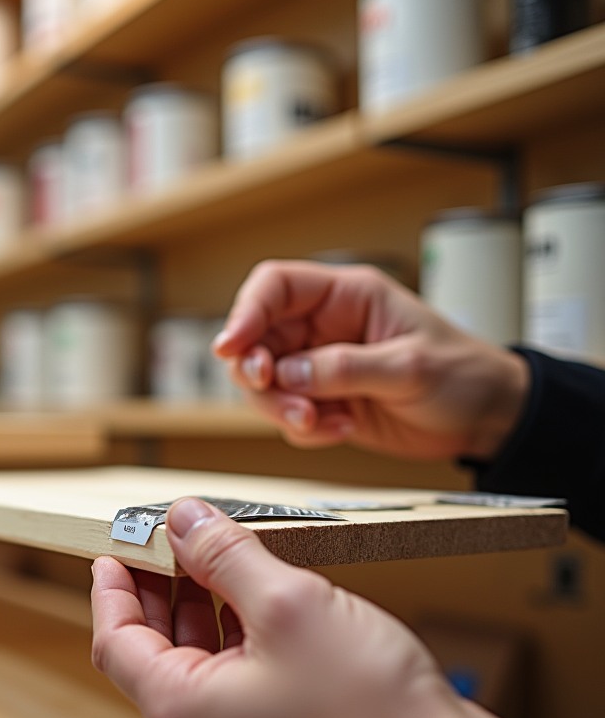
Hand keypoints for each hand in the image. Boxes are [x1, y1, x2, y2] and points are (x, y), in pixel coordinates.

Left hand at [91, 497, 499, 717]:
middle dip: (160, 594)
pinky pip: (233, 694)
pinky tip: (259, 610)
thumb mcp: (288, 602)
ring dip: (202, 616)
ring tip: (219, 565)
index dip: (112, 587)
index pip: (115, 640)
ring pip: (197, 673)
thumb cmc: (372, 711)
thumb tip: (184, 519)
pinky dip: (235, 647)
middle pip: (154, 655)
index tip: (114, 548)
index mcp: (179, 713)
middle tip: (173, 544)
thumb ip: (224, 555)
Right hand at [212, 260, 528, 460]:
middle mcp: (324, 328)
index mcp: (346, 297)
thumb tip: (288, 374)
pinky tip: (340, 430)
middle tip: (282, 398)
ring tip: (319, 422)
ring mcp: (319, 366)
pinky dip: (303, 430)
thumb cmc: (463, 374)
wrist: (486, 418)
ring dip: (280, 409)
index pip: (276, 287)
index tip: (231, 347)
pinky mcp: (322, 401)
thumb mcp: (409, 367)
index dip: (245, 312)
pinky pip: (287, 415)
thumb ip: (345, 368)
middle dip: (259, 375)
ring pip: (265, 383)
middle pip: (257, 341)